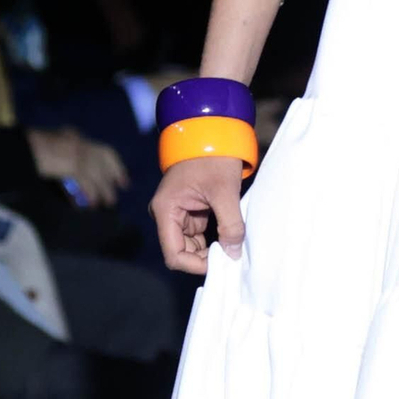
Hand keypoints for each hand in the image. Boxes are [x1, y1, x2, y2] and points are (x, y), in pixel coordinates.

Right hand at [26, 126, 130, 207]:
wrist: (19, 149)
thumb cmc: (30, 150)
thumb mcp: (52, 148)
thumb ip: (65, 157)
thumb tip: (75, 176)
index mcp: (75, 137)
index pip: (104, 151)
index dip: (115, 166)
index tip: (123, 179)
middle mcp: (80, 142)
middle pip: (105, 161)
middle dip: (114, 177)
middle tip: (119, 191)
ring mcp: (77, 152)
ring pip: (98, 174)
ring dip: (103, 190)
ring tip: (105, 204)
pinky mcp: (73, 164)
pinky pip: (86, 183)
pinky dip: (89, 194)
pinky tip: (89, 204)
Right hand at [151, 156, 245, 274]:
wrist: (213, 134)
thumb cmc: (214, 158)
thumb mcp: (225, 192)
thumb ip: (230, 225)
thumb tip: (233, 254)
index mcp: (166, 210)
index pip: (174, 255)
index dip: (195, 265)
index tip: (221, 262)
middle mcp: (166, 214)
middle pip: (182, 252)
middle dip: (204, 259)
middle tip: (231, 257)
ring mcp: (177, 213)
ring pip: (191, 246)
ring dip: (210, 251)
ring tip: (232, 247)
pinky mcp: (190, 211)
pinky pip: (198, 236)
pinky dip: (213, 241)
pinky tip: (229, 239)